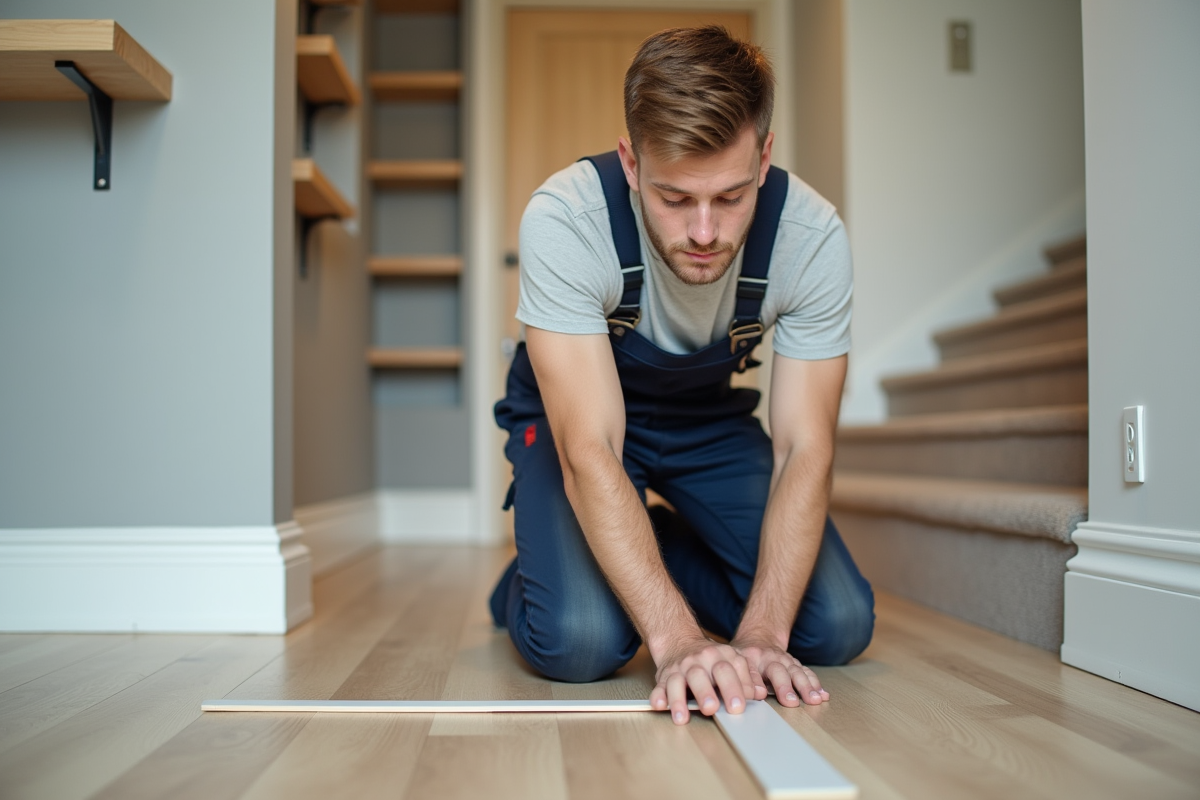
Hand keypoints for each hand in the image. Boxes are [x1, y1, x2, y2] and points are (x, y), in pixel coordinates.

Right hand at [649, 634, 764, 724]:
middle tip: (712, 709)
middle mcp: (698, 661)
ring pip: (678, 682)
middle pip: (701, 675)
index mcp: (719, 656)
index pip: (729, 670)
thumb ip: (747, 677)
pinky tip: (660, 705)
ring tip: (683, 717)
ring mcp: (680, 669)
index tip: (739, 706)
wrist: (680, 641)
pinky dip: (658, 696)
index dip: (735, 687)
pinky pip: (659, 687)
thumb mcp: (732, 660)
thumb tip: (760, 693)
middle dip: (706, 693)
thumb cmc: (711, 658)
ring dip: (679, 700)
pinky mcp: (664, 677)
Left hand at [732, 638, 828, 706]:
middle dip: (786, 687)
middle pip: (780, 671)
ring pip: (797, 671)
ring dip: (807, 686)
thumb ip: (741, 676)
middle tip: (792, 702)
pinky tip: (823, 695)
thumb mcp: (735, 661)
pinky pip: (807, 673)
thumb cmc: (744, 656)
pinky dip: (816, 684)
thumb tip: (750, 692)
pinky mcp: (795, 665)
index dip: (757, 683)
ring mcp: (785, 660)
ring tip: (815, 699)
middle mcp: (771, 658)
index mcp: (752, 658)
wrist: (759, 638)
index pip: (755, 670)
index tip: (765, 696)